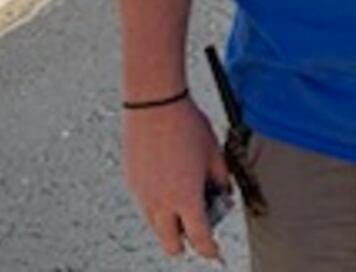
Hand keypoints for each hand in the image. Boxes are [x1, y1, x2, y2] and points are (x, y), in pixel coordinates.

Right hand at [122, 98, 230, 260]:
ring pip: (156, 226)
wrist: (154, 103)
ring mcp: (143, 194)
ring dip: (170, 224)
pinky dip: (158, 206)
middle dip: (186, 244)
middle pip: (171, 244)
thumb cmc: (186, 124)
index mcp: (186, 198)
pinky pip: (146, 206)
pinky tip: (169, 183)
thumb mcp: (214, 153)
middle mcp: (162, 202)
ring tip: (185, 200)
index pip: (199, 239)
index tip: (215, 251)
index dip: (210, 250)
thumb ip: (221, 179)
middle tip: (198, 230)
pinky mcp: (132, 182)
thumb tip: (223, 192)